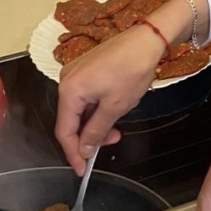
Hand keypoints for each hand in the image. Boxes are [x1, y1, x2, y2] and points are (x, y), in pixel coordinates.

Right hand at [54, 0, 210, 173]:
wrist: (146, 40)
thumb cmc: (131, 70)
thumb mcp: (115, 107)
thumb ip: (96, 130)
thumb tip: (84, 149)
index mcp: (69, 91)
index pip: (64, 131)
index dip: (73, 153)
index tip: (82, 170)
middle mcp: (66, 81)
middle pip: (70, 120)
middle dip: (89, 137)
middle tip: (111, 143)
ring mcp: (75, 74)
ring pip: (80, 110)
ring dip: (95, 124)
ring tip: (117, 128)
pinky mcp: (86, 70)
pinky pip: (85, 98)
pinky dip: (97, 110)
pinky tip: (112, 112)